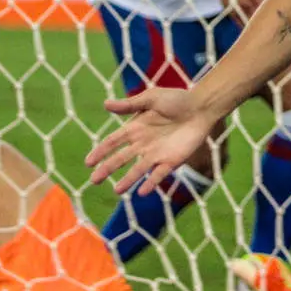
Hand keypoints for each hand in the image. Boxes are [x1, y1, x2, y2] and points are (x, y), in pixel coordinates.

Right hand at [85, 86, 221, 196]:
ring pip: (138, 170)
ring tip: (117, 191)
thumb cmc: (177, 99)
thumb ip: (130, 104)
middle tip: (94, 180)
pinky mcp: (171, 160)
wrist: (201, 107)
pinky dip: (151, 183)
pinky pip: (159, 174)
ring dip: (128, 180)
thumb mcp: (151, 98)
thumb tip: (105, 104)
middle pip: (121, 158)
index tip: (88, 162)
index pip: (112, 142)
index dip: (100, 151)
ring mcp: (156, 154)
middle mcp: (142, 144)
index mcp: (135, 128)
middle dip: (107, 169)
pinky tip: (142, 192)